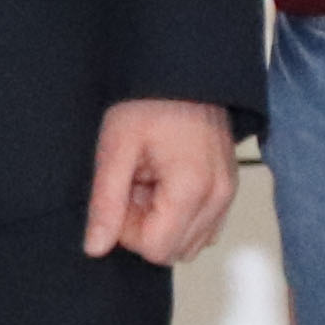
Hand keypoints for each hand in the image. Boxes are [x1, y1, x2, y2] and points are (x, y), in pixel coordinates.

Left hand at [84, 99, 240, 264]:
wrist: (183, 74)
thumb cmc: (150, 103)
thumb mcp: (116, 150)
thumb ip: (106, 203)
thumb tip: (96, 247)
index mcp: (192, 189)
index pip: (156, 249)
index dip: (128, 231)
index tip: (121, 196)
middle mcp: (219, 197)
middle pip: (174, 250)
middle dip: (146, 228)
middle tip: (134, 187)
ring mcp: (228, 193)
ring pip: (191, 242)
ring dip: (163, 223)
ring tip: (149, 184)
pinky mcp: (228, 188)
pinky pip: (204, 226)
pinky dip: (181, 216)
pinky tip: (166, 185)